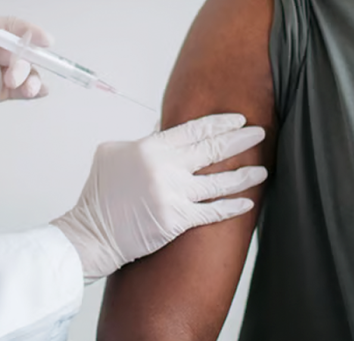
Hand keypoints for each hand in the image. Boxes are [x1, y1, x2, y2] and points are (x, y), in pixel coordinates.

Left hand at [0, 12, 52, 131]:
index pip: (11, 28)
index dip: (29, 32)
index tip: (44, 40)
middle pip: (20, 52)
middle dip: (25, 62)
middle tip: (13, 76)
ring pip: (23, 72)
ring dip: (32, 78)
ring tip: (27, 89)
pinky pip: (17, 92)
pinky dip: (31, 91)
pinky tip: (37, 93)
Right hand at [52, 114, 267, 282]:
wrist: (91, 235)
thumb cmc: (100, 196)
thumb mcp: (112, 153)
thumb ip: (142, 139)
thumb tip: (165, 126)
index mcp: (151, 148)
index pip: (194, 129)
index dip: (220, 122)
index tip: (238, 119)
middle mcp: (165, 168)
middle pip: (212, 149)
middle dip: (240, 140)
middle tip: (259, 133)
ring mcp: (173, 195)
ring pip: (219, 181)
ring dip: (245, 175)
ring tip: (262, 169)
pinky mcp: (177, 220)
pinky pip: (213, 212)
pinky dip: (232, 207)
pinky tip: (248, 202)